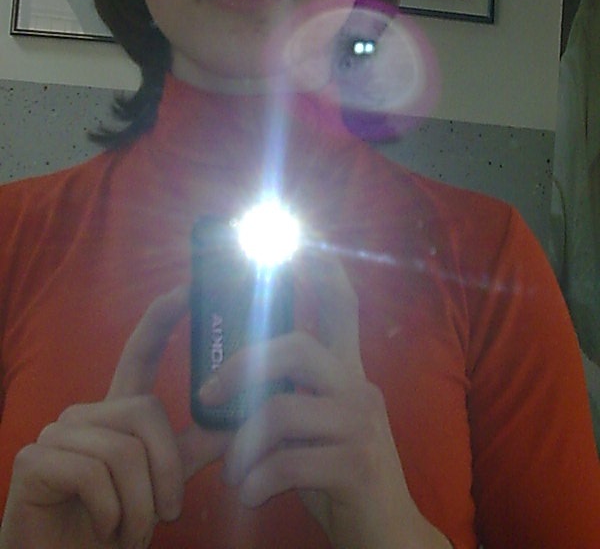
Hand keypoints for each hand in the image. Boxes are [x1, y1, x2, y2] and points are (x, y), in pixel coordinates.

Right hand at [0, 286, 229, 548]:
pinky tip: (103, 529)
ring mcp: (57, 433)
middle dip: (167, 470)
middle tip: (167, 513)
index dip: (162, 319)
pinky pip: (94, 475)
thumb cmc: (114, 522)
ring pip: (125, 451)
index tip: (187, 289)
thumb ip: (193, 450)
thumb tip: (240, 421)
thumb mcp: (160, 483)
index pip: (139, 355)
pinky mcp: (34, 460)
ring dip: (141, 506)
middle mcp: (85, 413)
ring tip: (131, 530)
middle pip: (147, 411)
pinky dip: (112, 514)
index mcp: (116, 414)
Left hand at [199, 257, 450, 548]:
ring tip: (233, 474)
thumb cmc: (337, 476)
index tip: (298, 240)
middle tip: (206, 397)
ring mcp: (361, 426)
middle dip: (241, 367)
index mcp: (346, 374)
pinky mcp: (357, 467)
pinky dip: (255, 481)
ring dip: (241, 448)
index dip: (321, 271)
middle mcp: (358, 389)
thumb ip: (279, 401)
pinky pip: (287, 462)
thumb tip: (215, 394)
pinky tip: (250, 494)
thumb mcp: (309, 432)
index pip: (342, 307)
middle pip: (297, 348)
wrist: (387, 537)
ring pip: (281, 411)